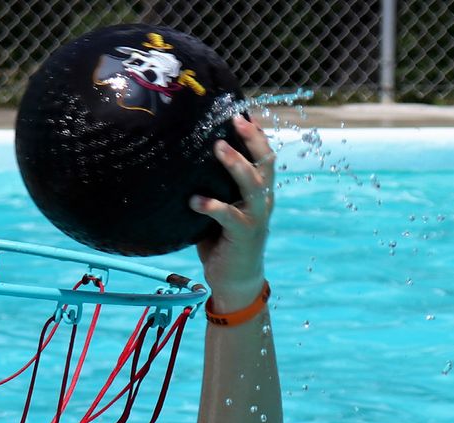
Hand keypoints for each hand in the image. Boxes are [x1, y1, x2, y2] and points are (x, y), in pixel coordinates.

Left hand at [191, 113, 273, 310]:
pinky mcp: (244, 234)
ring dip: (236, 164)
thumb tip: (188, 164)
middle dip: (252, 139)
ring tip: (217, 147)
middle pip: (265, 162)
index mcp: (259, 192)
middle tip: (234, 120)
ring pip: (252, 183)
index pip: (264, 156)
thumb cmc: (223, 243)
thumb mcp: (222, 211)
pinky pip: (228, 215)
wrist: (236, 280)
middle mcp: (263, 200)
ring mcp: (256, 217)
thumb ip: (215, 190)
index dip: (256, 134)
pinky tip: (194, 200)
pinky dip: (211, 205)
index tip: (241, 112)